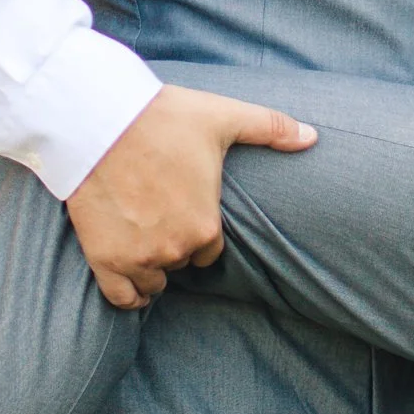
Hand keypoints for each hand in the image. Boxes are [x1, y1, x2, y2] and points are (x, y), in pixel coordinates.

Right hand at [65, 84, 316, 310]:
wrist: (100, 119)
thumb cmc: (163, 117)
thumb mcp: (223, 117)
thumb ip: (271, 128)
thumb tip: (313, 137)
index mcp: (206, 226)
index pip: (209, 251)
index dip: (198, 232)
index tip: (183, 212)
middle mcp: (175, 249)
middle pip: (180, 263)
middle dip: (172, 246)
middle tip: (158, 216)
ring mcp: (138, 257)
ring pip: (152, 282)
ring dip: (150, 268)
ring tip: (141, 240)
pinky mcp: (104, 258)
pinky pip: (121, 296)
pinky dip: (127, 290)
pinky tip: (128, 274)